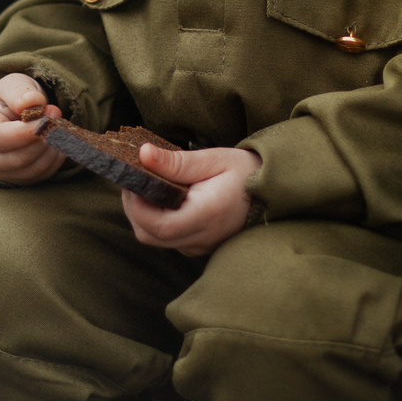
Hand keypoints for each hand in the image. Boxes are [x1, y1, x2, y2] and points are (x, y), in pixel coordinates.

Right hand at [0, 74, 63, 183]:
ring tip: (58, 129)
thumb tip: (31, 103)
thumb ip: (20, 91)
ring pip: (29, 171)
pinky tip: (56, 143)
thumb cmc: (11, 97)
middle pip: (15, 159)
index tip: (48, 120)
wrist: (11, 112)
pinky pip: (39, 176)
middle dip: (42, 141)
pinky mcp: (14, 179)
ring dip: (50, 151)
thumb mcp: (14, 83)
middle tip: (58, 120)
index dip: (26, 133)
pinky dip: (53, 161)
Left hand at [123, 144, 256, 256]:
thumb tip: (142, 154)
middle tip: (133, 179)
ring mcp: (199, 246)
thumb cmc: (244, 172)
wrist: (269, 192)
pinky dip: (154, 219)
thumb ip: (176, 161)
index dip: (136, 204)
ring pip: (153, 238)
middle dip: (133, 207)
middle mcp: (201, 238)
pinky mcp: (196, 246)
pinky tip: (160, 197)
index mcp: (206, 216)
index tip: (132, 178)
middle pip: (148, 235)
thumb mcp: (213, 159)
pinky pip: (165, 238)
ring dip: (141, 213)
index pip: (157, 224)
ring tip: (146, 185)